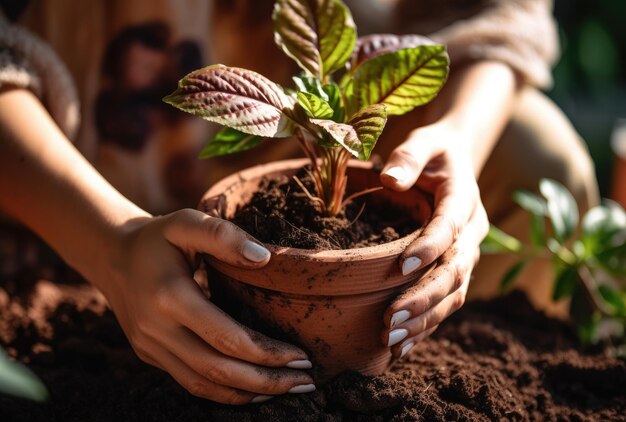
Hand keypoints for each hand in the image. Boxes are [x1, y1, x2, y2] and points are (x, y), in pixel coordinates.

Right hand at [99, 209, 314, 403]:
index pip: (226, 337)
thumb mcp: (187, 222)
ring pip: (204, 385)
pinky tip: (252, 390)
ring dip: (248, 393)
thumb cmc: (158, 237)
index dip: (267, 353)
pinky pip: (190, 383)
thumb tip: (264, 258)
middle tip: (305, 381)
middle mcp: (157, 329)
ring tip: (287, 390)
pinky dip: (224, 393)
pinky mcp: (150, 355)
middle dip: (267, 381)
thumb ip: (223, 235)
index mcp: (169, 296)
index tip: (301, 357)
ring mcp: (150, 347)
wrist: (112, 256)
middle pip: (218, 370)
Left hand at [378, 122, 488, 356]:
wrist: (455, 160)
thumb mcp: (423, 141)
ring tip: (391, 339)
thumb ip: (409, 156)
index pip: (450, 227)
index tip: (400, 268)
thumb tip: (389, 178)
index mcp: (463, 199)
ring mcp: (467, 254)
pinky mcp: (458, 268)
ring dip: (424, 320)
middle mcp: (472, 232)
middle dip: (423, 298)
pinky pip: (448, 301)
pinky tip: (403, 344)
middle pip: (454, 271)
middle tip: (389, 320)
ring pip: (454, 294)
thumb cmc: (432, 150)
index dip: (429, 247)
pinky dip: (428, 324)